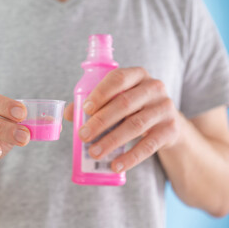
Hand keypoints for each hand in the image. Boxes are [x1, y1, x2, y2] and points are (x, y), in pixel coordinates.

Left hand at [64, 67, 180, 172]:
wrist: (167, 124)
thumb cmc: (133, 108)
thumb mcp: (116, 100)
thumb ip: (93, 104)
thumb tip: (69, 114)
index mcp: (137, 75)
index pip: (118, 79)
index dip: (100, 93)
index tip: (85, 109)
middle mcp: (154, 88)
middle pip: (124, 103)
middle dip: (100, 121)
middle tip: (82, 136)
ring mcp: (165, 108)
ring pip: (135, 125)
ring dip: (111, 141)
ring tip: (94, 153)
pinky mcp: (170, 130)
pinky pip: (149, 145)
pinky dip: (130, 157)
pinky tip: (115, 165)